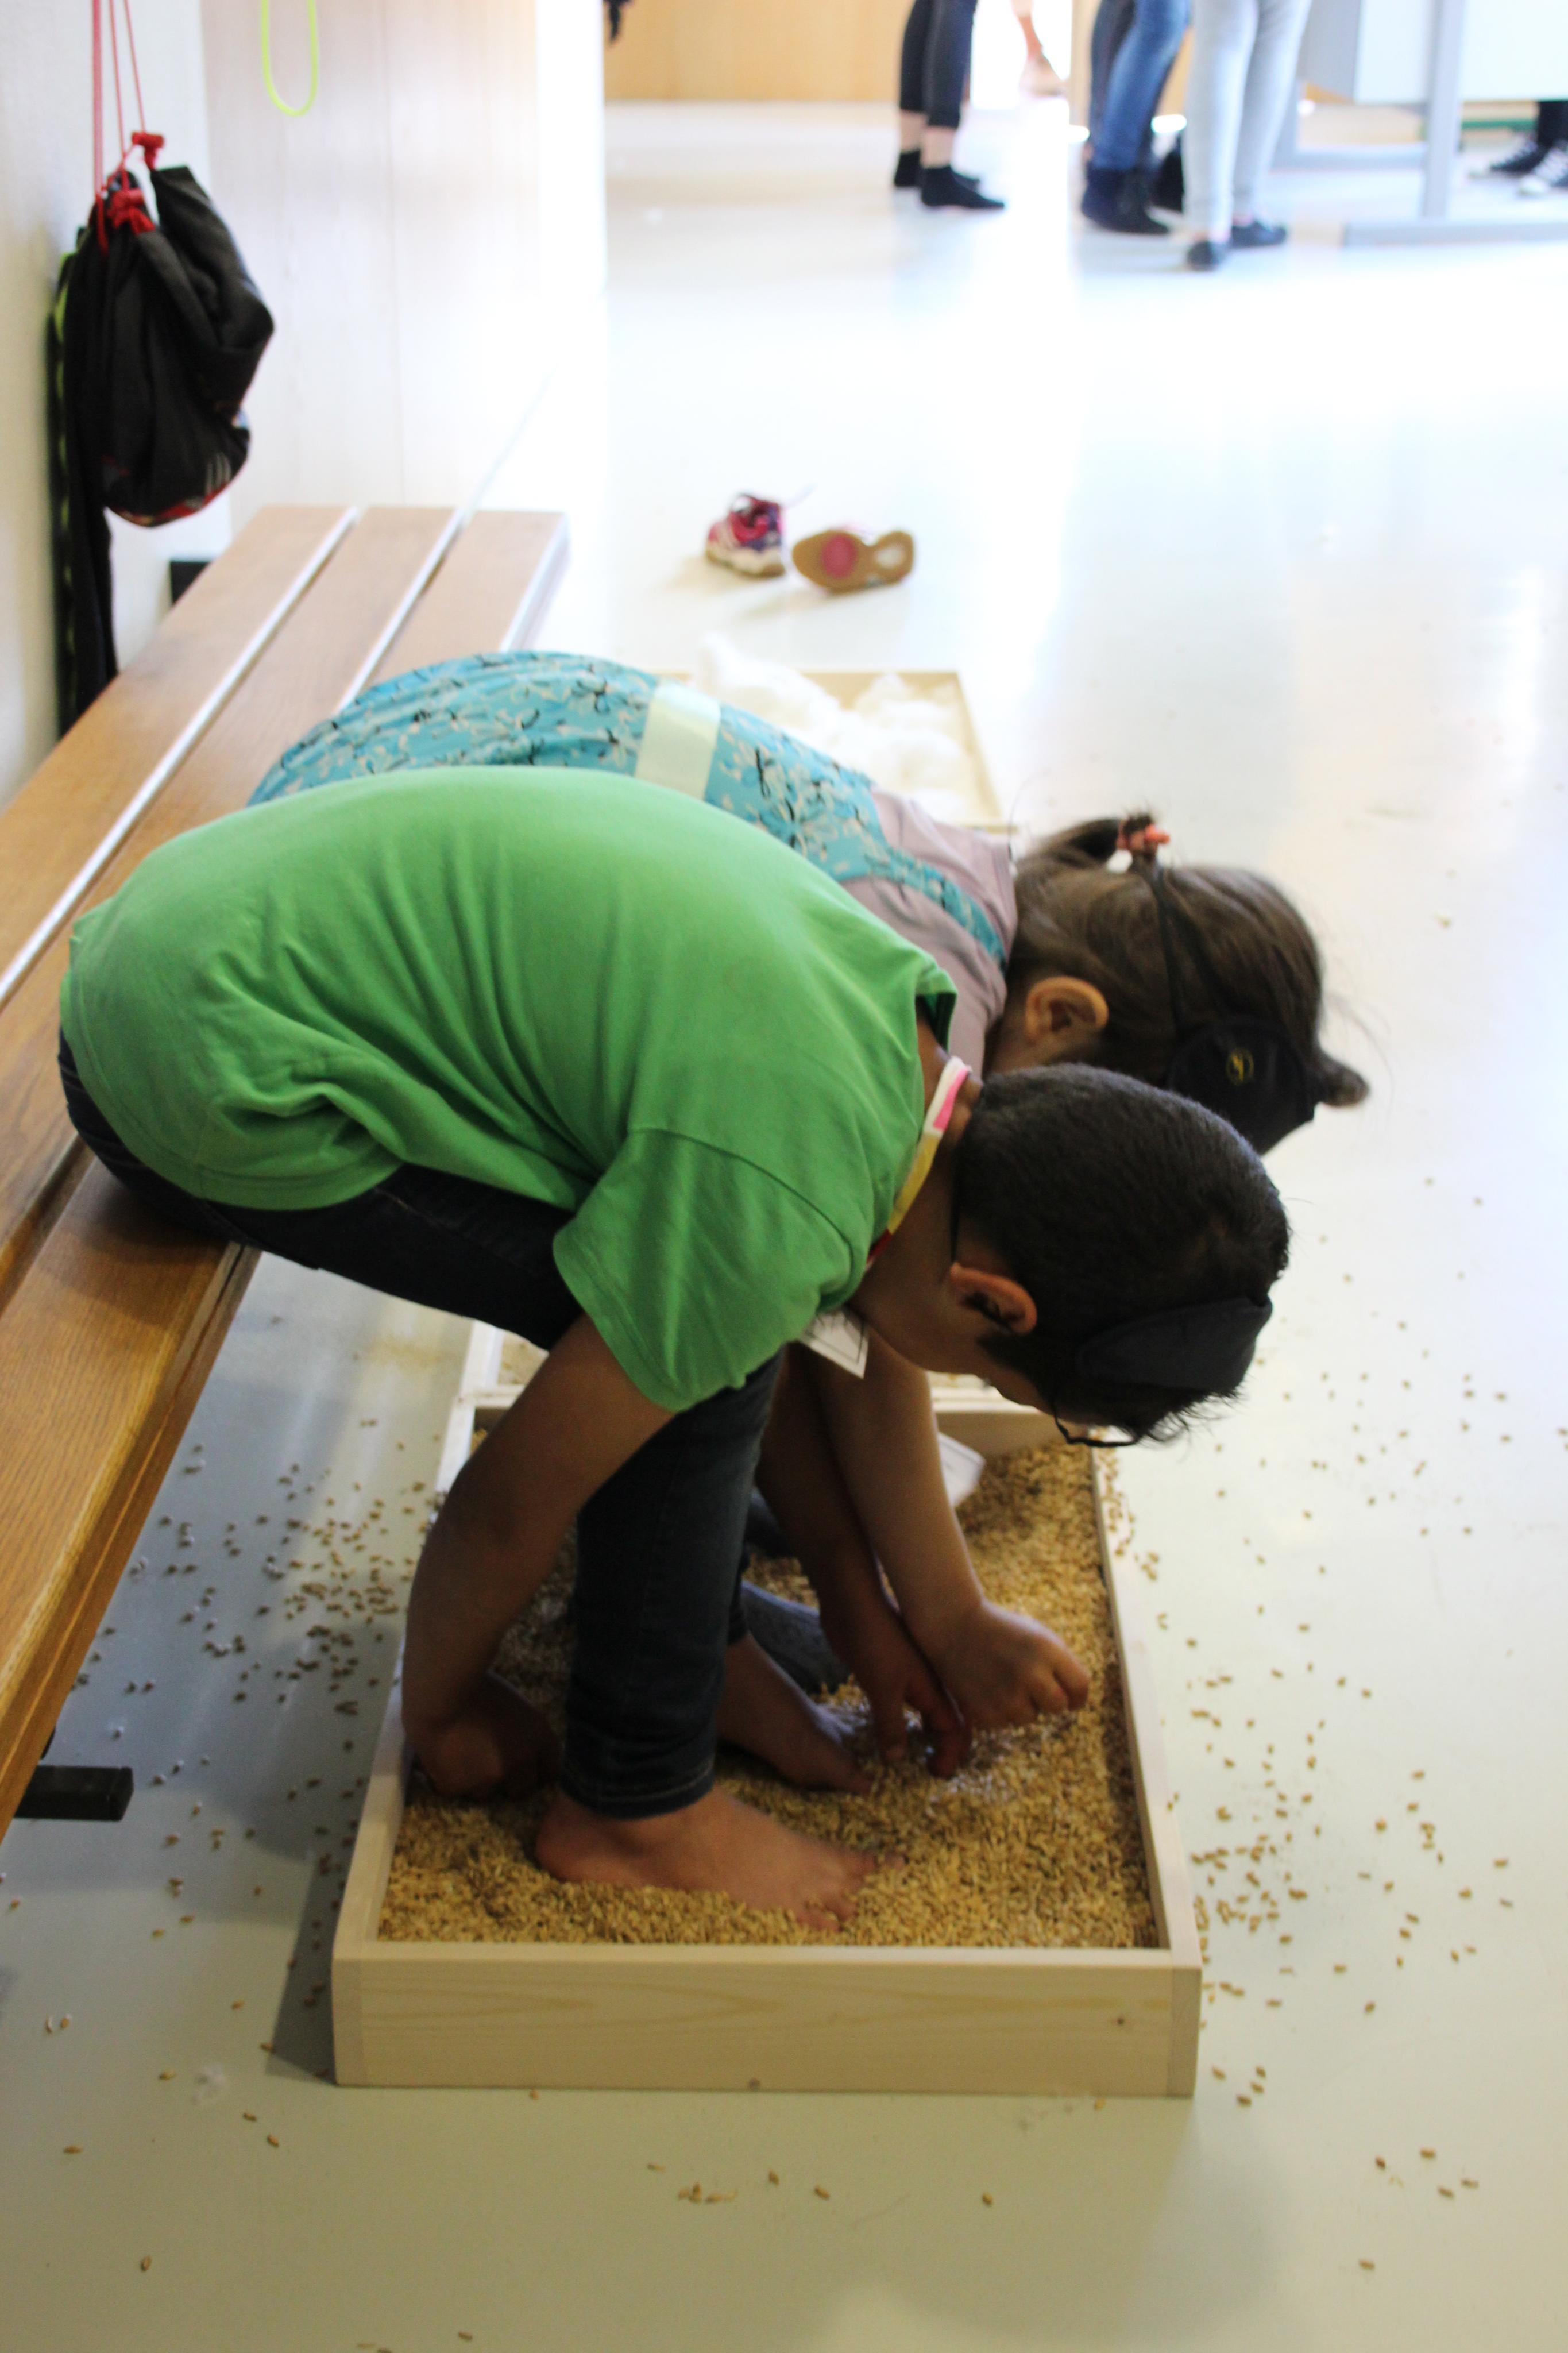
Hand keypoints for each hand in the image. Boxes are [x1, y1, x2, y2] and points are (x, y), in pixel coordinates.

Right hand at [405, 1670, 559, 1800]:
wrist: (435, 1688)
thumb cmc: (471, 1682)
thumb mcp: (510, 1701)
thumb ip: (519, 1729)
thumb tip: (515, 1748)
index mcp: (538, 1733)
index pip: (550, 1771)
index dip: (533, 1771)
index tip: (522, 1770)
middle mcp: (520, 1759)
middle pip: (522, 1790)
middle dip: (507, 1783)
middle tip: (486, 1767)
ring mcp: (491, 1776)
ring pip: (485, 1793)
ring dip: (474, 1782)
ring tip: (456, 1756)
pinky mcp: (460, 1786)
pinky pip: (453, 1790)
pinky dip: (445, 1779)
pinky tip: (437, 1757)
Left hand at [821, 1581, 969, 1777]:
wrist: (853, 1603)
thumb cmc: (873, 1640)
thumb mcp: (882, 1689)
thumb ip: (892, 1726)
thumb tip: (898, 1761)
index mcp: (935, 1688)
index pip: (957, 1729)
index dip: (951, 1754)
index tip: (935, 1774)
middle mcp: (928, 1685)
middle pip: (946, 1723)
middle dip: (943, 1748)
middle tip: (928, 1771)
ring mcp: (909, 1678)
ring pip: (924, 1714)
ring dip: (922, 1736)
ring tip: (910, 1758)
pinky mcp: (888, 1674)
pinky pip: (902, 1705)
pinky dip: (900, 1722)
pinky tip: (888, 1732)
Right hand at [930, 1600, 1089, 1731]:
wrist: (954, 1626)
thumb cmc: (1001, 1631)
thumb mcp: (1037, 1637)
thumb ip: (1059, 1665)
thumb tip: (1074, 1702)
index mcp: (1048, 1650)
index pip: (1081, 1687)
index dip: (1077, 1695)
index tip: (1070, 1696)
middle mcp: (1031, 1674)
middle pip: (1059, 1706)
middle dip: (1050, 1700)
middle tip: (1032, 1686)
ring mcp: (1008, 1696)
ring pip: (1030, 1717)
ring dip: (1021, 1705)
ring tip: (1002, 1680)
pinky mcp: (987, 1714)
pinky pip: (1004, 1722)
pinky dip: (998, 1710)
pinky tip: (986, 1687)